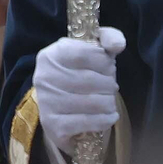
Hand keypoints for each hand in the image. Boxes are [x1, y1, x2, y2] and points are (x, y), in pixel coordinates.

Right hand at [32, 29, 125, 156]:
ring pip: (92, 102)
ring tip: (109, 102)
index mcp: (52, 54)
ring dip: (109, 103)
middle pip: (90, 80)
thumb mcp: (91, 51)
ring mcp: (47, 102)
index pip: (85, 54)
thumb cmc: (79, 75)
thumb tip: (117, 45)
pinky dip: (104, 120)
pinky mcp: (53, 125)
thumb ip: (107, 38)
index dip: (104, 61)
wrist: (59, 109)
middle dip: (109, 84)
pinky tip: (109, 116)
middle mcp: (44, 77)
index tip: (108, 67)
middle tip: (110, 87)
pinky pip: (88, 122)